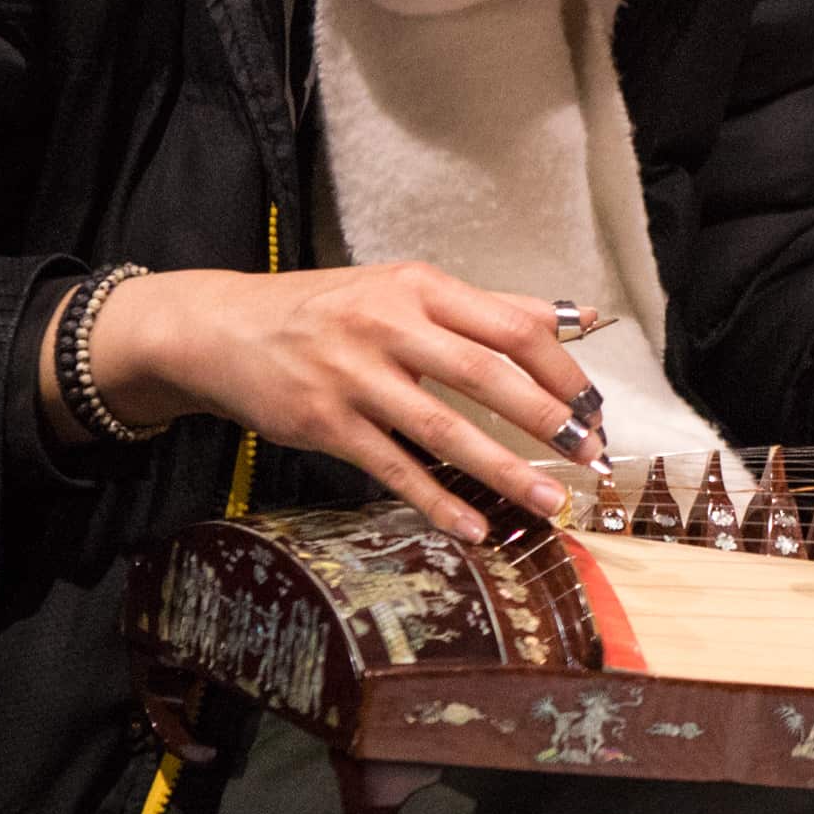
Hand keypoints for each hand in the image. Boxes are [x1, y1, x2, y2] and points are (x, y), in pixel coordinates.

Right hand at [73, 261, 604, 538]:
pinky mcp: (324, 422)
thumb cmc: (327, 311)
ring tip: (545, 502)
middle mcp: (387, 325)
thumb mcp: (402, 289)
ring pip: (441, 428)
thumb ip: (485, 307)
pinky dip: (434, 500)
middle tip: (587, 454)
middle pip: (484, 373)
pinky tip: (471, 526)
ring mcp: (353, 375)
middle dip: (545, 419)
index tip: (591, 406)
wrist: (222, 329)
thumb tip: (572, 319)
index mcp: (418, 287)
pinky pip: (391, 467)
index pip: (509, 325)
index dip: (559, 369)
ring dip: (500, 470)